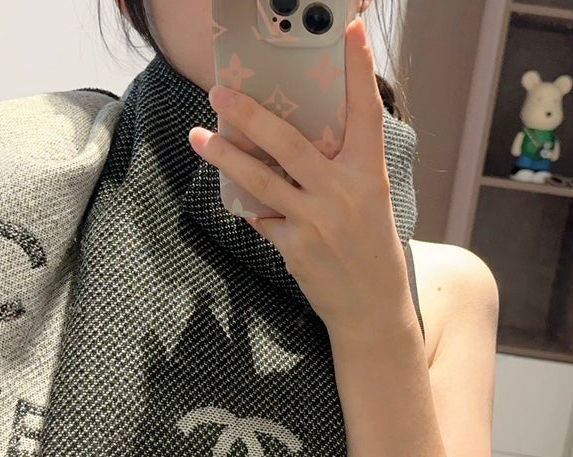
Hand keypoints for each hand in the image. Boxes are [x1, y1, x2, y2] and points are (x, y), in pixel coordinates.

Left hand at [188, 15, 412, 336]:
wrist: (373, 310)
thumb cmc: (371, 252)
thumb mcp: (368, 203)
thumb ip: (339, 172)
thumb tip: (291, 145)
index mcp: (368, 174)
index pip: (366, 112)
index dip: (358, 69)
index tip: (350, 30)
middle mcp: (343, 192)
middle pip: (289, 142)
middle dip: (249, 114)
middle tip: (219, 94)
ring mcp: (317, 220)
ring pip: (261, 179)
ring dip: (225, 156)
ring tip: (199, 137)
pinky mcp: (295, 246)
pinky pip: (262, 218)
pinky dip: (253, 210)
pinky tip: (243, 204)